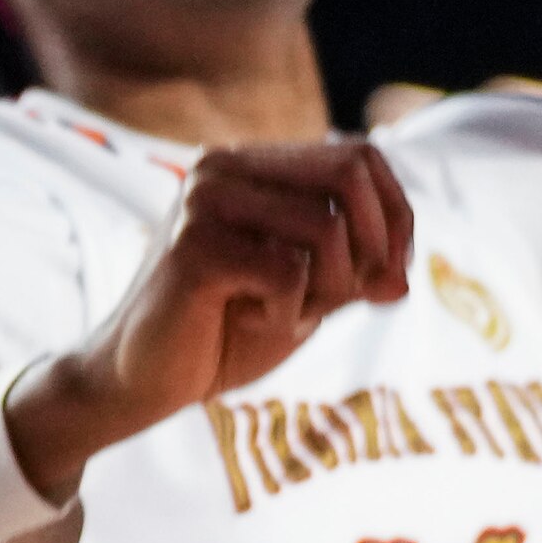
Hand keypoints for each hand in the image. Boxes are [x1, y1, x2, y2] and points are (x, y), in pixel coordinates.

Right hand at [10, 140, 415, 493]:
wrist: (138, 385)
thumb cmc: (222, 335)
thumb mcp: (307, 296)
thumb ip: (356, 273)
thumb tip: (402, 278)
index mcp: (251, 164)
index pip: (360, 157)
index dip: (396, 216)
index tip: (389, 276)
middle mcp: (224, 165)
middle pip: (352, 176)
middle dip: (370, 248)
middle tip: (340, 300)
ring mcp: (205, 201)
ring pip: (327, 228)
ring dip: (327, 290)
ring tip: (283, 314)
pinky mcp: (194, 247)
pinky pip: (290, 272)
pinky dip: (289, 312)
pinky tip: (246, 322)